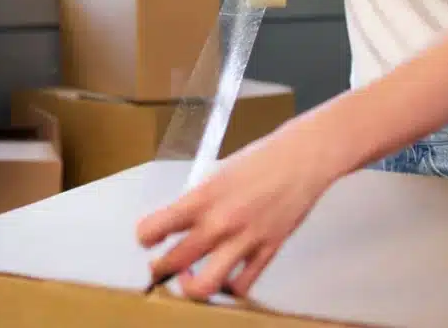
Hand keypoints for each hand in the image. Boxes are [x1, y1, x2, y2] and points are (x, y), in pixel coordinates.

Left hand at [135, 120, 339, 299]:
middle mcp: (219, 222)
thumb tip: (181, 223)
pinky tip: (226, 278)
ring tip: (189, 279)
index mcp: (202, 198)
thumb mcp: (217, 173)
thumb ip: (199, 201)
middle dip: (160, 268)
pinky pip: (242, 285)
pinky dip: (229, 288)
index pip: (155, 227)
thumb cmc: (260, 160)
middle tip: (160, 266)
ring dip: (190, 287)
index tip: (149, 239)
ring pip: (205, 284)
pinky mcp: (267, 251)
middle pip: (174, 261)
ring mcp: (244, 241)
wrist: (301, 160)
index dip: (146, 237)